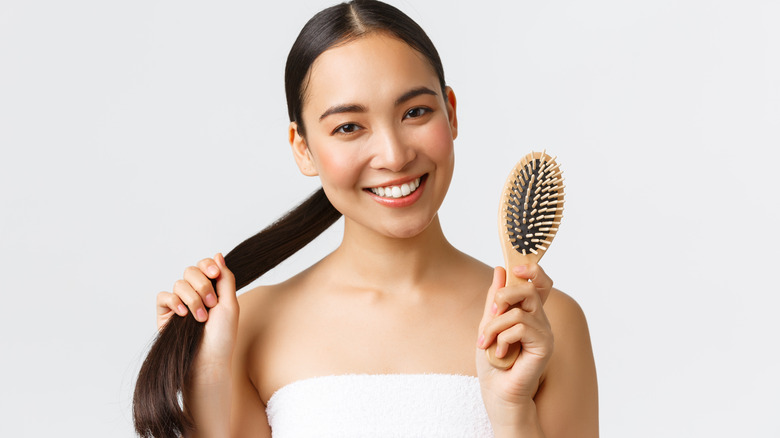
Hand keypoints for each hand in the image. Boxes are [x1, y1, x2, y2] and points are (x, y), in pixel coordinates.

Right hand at [156, 253, 238, 368]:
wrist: (208, 359)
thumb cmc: (221, 336)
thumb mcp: (230, 303)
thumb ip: (225, 278)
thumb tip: (218, 255)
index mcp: (211, 289)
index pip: (204, 266)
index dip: (208, 266)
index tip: (214, 274)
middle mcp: (194, 294)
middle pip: (190, 271)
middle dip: (203, 286)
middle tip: (212, 304)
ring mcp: (178, 303)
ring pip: (179, 284)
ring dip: (193, 299)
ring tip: (201, 318)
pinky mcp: (165, 314)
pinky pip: (163, 296)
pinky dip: (174, 302)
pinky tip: (183, 315)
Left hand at [476, 264, 553, 419]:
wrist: (497, 393)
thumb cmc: (493, 363)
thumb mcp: (488, 325)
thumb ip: (494, 300)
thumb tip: (500, 270)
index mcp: (529, 314)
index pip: (539, 284)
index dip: (532, 271)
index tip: (514, 269)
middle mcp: (540, 320)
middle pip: (529, 289)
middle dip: (503, 297)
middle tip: (490, 315)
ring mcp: (545, 333)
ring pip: (518, 311)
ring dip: (495, 326)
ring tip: (487, 343)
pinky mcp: (545, 346)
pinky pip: (521, 327)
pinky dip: (502, 339)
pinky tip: (499, 354)